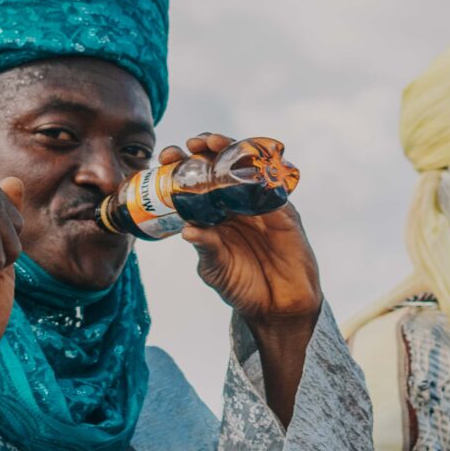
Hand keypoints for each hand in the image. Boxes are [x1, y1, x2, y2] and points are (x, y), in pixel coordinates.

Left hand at [172, 133, 321, 425]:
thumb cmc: (243, 287)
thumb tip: (187, 230)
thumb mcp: (216, 269)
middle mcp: (234, 204)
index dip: (180, 167)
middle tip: (191, 145)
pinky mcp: (284, 211)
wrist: (279, 307)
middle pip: (219, 166)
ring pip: (246, 168)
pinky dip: (263, 170)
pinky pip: (274, 186)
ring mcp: (259, 204)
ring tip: (215, 143)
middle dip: (204, 150)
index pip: (193, 183)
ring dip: (232, 150)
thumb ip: (205, 248)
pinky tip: (250, 160)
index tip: (165, 158)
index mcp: (212, 214)